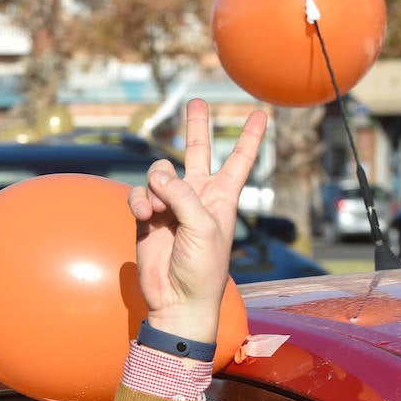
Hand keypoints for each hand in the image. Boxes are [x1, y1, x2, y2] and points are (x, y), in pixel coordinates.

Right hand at [128, 99, 266, 342]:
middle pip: (198, 152)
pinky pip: (140, 194)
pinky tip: (144, 215)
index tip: (261, 114)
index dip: (249, 137)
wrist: (177, 299)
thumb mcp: (203, 227)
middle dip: (197, 127)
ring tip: (156, 209)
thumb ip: (182, 194)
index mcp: (222, 197)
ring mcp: (171, 205)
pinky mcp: (148, 217)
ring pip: (159, 173)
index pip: (239, 160)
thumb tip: (156, 174)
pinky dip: (140, 201)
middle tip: (196, 101)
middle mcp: (197, 196)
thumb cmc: (202, 268)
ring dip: (155, 186)